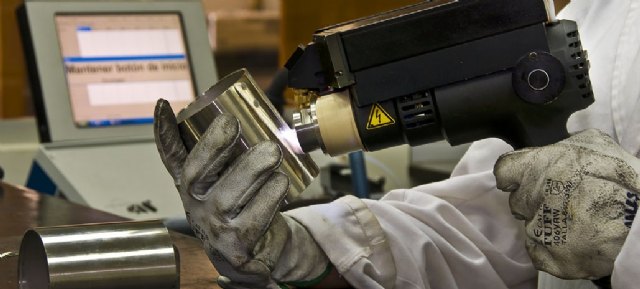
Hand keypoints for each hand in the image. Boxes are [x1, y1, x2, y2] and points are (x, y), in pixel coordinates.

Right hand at [153, 99, 328, 287]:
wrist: (262, 253)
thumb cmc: (246, 208)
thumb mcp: (233, 179)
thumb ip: (230, 151)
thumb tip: (235, 110)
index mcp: (194, 186)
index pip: (172, 158)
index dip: (163, 133)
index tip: (163, 104)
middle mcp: (197, 207)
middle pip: (196, 175)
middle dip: (213, 146)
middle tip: (234, 123)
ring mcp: (214, 230)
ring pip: (226, 197)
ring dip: (251, 170)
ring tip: (272, 152)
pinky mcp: (236, 248)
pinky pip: (252, 220)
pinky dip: (269, 198)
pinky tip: (280, 182)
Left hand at [494, 129, 638, 279]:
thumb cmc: (622, 177)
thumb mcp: (596, 144)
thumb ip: (566, 145)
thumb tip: (559, 148)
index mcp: (535, 166)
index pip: (505, 170)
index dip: (515, 176)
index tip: (523, 180)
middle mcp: (530, 197)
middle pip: (519, 200)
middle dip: (536, 201)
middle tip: (564, 202)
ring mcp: (538, 229)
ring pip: (531, 226)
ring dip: (547, 225)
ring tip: (577, 222)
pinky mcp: (549, 257)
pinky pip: (539, 251)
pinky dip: (553, 249)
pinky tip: (574, 242)